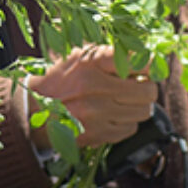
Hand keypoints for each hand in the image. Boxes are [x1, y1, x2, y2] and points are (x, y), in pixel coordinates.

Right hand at [25, 44, 157, 147]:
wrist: (35, 108)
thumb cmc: (63, 78)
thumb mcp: (80, 56)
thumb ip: (111, 53)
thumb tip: (147, 55)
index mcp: (90, 61)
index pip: (138, 60)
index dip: (152, 64)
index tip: (151, 67)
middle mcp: (94, 86)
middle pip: (148, 90)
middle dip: (147, 88)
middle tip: (139, 86)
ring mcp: (96, 113)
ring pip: (144, 112)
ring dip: (139, 107)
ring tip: (124, 101)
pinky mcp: (96, 134)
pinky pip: (130, 129)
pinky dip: (126, 123)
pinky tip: (113, 115)